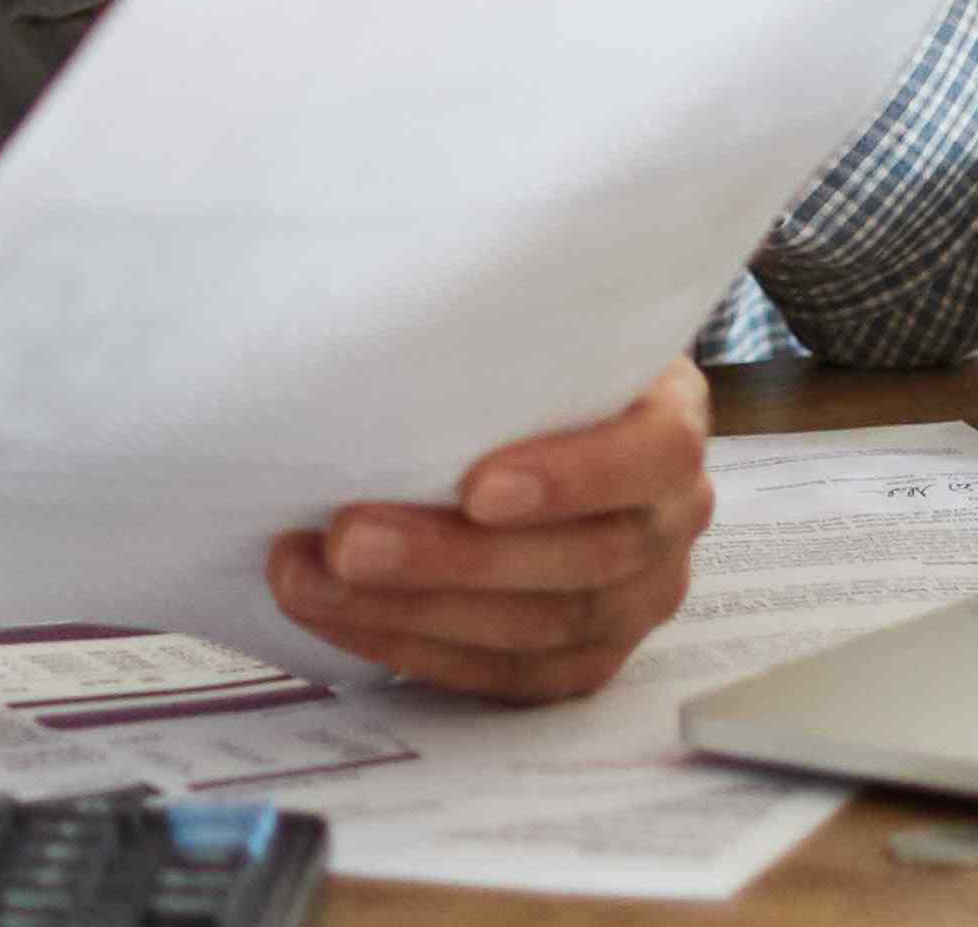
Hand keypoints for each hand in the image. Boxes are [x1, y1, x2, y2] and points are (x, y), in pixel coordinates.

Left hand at [262, 356, 714, 700]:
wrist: (541, 418)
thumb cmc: (524, 363)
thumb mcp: (531, 325)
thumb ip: (490, 329)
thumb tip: (382, 301)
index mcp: (669, 420)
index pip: (653, 454)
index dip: (570, 478)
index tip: (475, 487)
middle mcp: (669, 517)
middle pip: (582, 559)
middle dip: (450, 559)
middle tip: (344, 540)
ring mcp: (636, 599)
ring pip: (537, 629)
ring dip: (409, 611)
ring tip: (307, 581)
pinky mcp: (586, 657)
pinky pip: (505, 677)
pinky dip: (413, 649)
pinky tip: (336, 619)